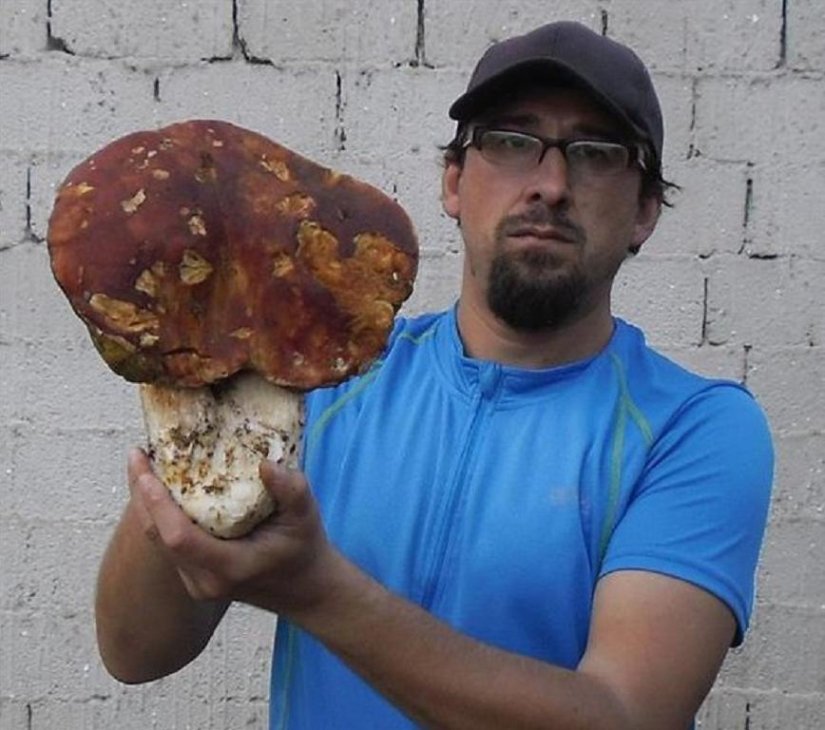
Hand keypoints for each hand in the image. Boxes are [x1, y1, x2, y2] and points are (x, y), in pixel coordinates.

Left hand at [128, 448, 337, 614]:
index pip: (178, 536)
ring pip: (158, 540)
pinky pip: (167, 542)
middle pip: (158, 536)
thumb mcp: (306, 515)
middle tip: (137, 455)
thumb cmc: (305, 549)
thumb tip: (264, 463)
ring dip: (147, 502)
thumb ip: (291, 489)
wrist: (306, 588)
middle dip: (142, 494)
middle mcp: (204, 580)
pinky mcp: (193, 577)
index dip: (156, 502)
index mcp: (229, 567)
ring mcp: (196, 583)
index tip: (145, 469)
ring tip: (145, 464)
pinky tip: (164, 486)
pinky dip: (161, 513)